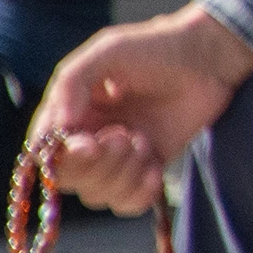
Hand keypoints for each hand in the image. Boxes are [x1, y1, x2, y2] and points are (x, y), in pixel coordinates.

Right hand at [28, 3, 252, 217]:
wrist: (205, 59)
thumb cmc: (153, 48)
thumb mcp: (107, 52)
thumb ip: (72, 84)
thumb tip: (61, 128)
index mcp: (69, 113)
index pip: (47, 152)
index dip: (64, 157)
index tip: (90, 144)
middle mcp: (88, 138)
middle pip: (70, 180)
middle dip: (97, 165)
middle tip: (125, 135)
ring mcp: (118, 157)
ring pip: (98, 194)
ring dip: (122, 174)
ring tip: (143, 141)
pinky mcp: (147, 168)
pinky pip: (128, 203)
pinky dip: (139, 194)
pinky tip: (155, 169)